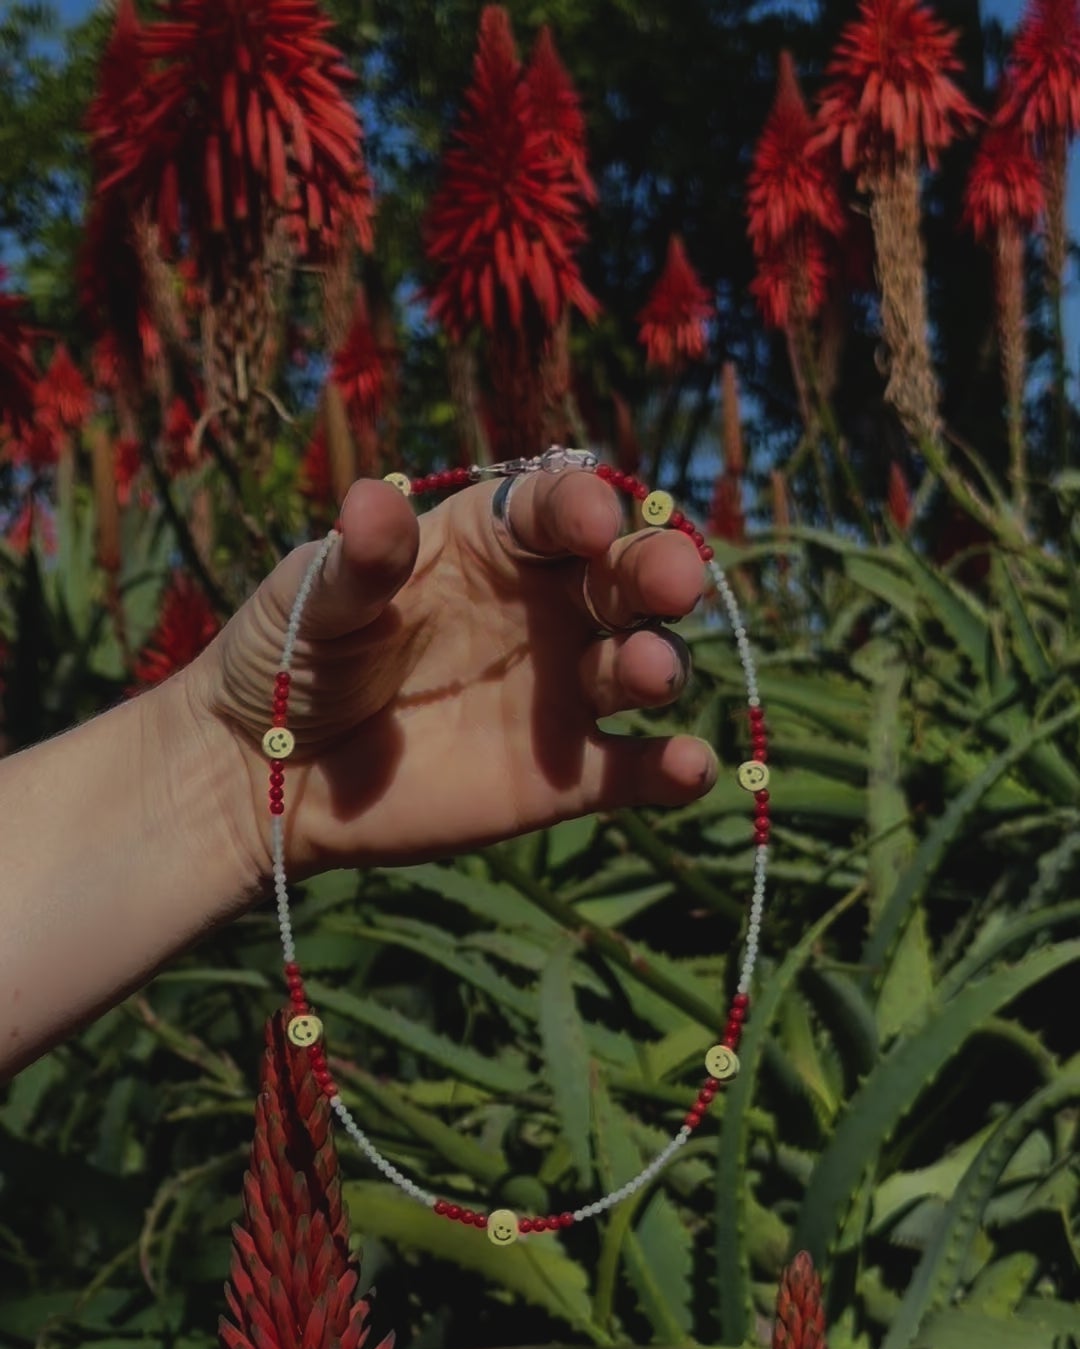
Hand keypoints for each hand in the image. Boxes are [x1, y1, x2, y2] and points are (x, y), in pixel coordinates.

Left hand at [187, 466, 718, 878]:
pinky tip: (688, 769)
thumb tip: (372, 504)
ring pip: (638, 666)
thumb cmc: (289, 658)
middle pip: (623, 578)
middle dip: (657, 570)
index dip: (579, 509)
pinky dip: (671, 770)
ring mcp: (562, 693)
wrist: (270, 773)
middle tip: (673, 580)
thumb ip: (355, 562)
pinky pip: (634, 771)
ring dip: (659, 663)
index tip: (590, 520)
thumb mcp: (310, 597)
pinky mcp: (565, 777)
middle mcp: (545, 609)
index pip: (554, 511)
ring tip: (649, 672)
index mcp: (489, 543)